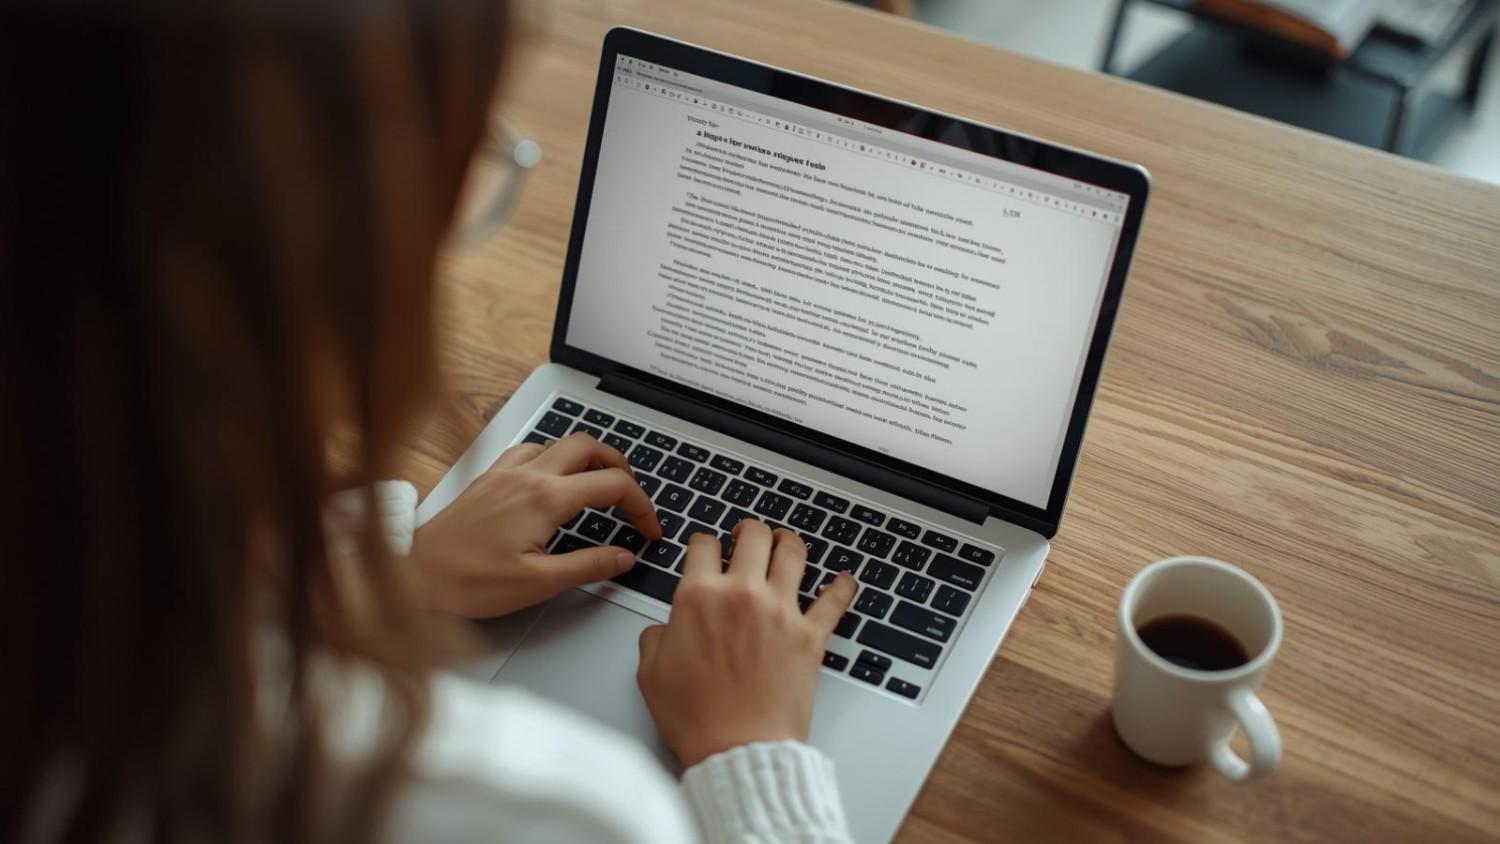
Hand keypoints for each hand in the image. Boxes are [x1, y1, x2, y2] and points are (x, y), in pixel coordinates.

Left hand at [410, 432, 661, 617]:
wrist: (414, 577)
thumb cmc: (467, 582)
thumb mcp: (539, 583)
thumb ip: (589, 565)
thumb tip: (624, 556)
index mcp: (546, 499)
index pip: (613, 485)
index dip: (641, 506)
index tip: (647, 529)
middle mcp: (527, 476)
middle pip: (590, 446)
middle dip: (621, 466)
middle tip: (631, 495)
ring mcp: (505, 472)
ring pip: (559, 442)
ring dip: (587, 457)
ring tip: (598, 483)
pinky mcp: (488, 478)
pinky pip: (529, 450)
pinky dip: (552, 457)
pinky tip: (551, 478)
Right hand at [636, 521, 856, 768]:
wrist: (738, 750)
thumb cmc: (697, 719)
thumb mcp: (651, 674)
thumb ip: (655, 638)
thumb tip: (665, 629)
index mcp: (699, 598)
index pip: (703, 545)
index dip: (703, 543)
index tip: (706, 548)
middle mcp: (742, 594)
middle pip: (753, 536)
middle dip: (748, 531)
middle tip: (747, 536)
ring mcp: (781, 612)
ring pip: (793, 553)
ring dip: (789, 542)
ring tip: (785, 543)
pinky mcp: (811, 636)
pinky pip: (834, 600)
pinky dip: (842, 586)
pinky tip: (843, 579)